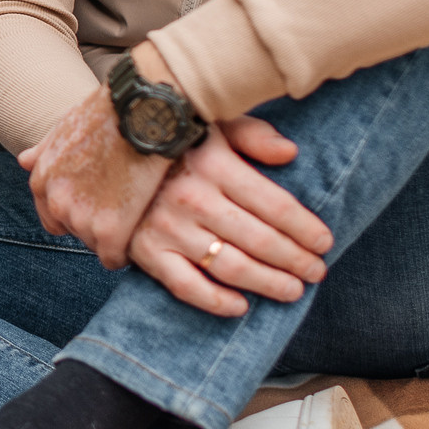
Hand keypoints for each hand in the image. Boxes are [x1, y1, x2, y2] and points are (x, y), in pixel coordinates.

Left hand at [20, 80, 171, 267]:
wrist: (143, 110)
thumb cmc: (111, 112)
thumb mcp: (67, 125)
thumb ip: (44, 149)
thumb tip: (23, 161)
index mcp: (42, 179)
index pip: (53, 217)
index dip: (82, 212)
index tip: (103, 206)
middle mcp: (55, 202)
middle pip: (75, 233)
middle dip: (97, 226)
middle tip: (125, 209)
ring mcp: (81, 218)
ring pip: (96, 246)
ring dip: (115, 236)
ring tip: (138, 216)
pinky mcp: (110, 231)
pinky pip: (113, 259)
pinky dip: (127, 252)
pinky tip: (141, 233)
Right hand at [125, 116, 330, 317]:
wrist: (103, 151)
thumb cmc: (170, 137)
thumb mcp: (211, 122)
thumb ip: (252, 134)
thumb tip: (291, 153)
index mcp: (214, 164)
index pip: (275, 205)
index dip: (305, 229)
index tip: (324, 242)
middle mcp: (193, 198)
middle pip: (259, 240)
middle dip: (295, 260)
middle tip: (316, 272)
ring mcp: (167, 228)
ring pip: (230, 266)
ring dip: (267, 283)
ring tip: (292, 290)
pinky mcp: (145, 251)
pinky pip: (185, 286)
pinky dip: (215, 302)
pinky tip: (240, 306)